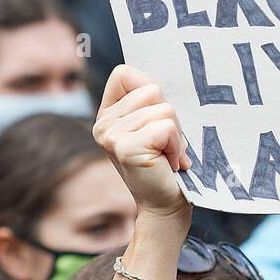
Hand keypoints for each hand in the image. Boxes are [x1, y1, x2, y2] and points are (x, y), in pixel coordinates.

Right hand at [93, 65, 191, 219]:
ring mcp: (111, 135)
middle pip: (152, 90)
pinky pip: (166, 127)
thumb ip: (151, 101)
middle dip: (171, 117)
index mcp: (108, 114)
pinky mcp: (126, 148)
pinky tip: (170, 163)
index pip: (124, 73)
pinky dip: (176, 145)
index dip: (149, 89)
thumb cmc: (167, 165)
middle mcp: (103, 123)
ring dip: (176, 135)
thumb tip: (165, 73)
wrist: (166, 207)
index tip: (158, 118)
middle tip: (167, 145)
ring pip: (163, 109)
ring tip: (169, 156)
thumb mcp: (156, 126)